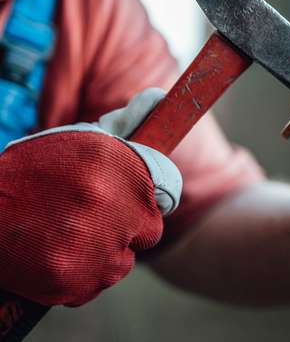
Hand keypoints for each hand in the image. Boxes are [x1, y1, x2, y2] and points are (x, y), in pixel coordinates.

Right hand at [0, 88, 181, 305]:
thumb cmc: (28, 174)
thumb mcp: (77, 140)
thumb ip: (122, 128)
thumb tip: (156, 100)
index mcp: (117, 162)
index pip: (167, 189)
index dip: (149, 197)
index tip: (135, 199)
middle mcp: (114, 204)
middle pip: (149, 229)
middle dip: (127, 225)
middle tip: (90, 217)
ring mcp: (97, 247)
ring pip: (123, 260)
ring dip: (104, 252)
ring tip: (67, 234)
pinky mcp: (77, 281)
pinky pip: (97, 282)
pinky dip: (82, 275)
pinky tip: (56, 254)